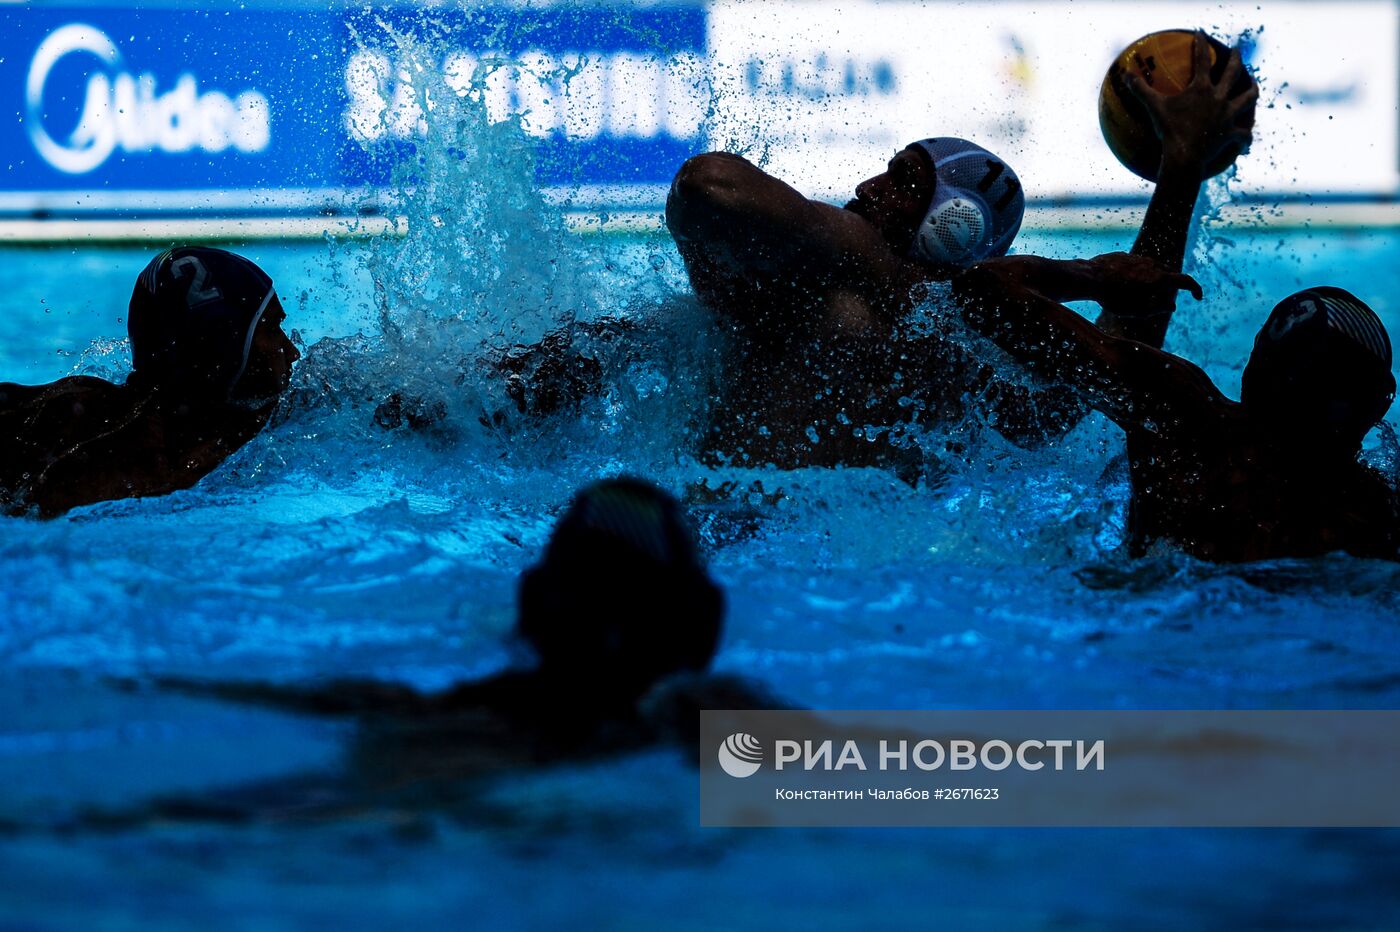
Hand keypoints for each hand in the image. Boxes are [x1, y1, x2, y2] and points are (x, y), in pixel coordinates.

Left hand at [1086, 252, 1202, 311]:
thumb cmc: (1113, 297)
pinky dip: (1137, 275)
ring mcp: (1139, 258)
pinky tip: (1122, 285)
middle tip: (1160, 301)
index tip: (1198, 296)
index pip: (1186, 281)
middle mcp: (1152, 264)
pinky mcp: (1125, 256)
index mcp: (1159, 278)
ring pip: (1153, 269)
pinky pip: (1137, 266)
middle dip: (1170, 287)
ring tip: (1137, 294)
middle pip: (1169, 274)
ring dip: (1153, 281)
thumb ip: (1157, 309)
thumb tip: (1172, 306)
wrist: (1089, 277)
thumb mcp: (1136, 311)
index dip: (1195, 289)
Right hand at [1124, 32, 1257, 175]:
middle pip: (1233, 73)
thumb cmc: (1169, 130)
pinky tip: (1246, 141)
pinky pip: (1243, 135)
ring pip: (1248, 98)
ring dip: (1252, 90)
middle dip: (1235, 59)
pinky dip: (1245, 138)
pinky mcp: (1231, 134)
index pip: (1202, 60)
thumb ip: (1140, 90)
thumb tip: (1125, 75)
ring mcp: (1228, 115)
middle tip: (1236, 51)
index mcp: (1202, 89)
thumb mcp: (1153, 108)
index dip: (1201, 44)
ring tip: (1253, 86)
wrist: (1185, 156)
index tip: (1201, 34)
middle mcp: (1219, 98)